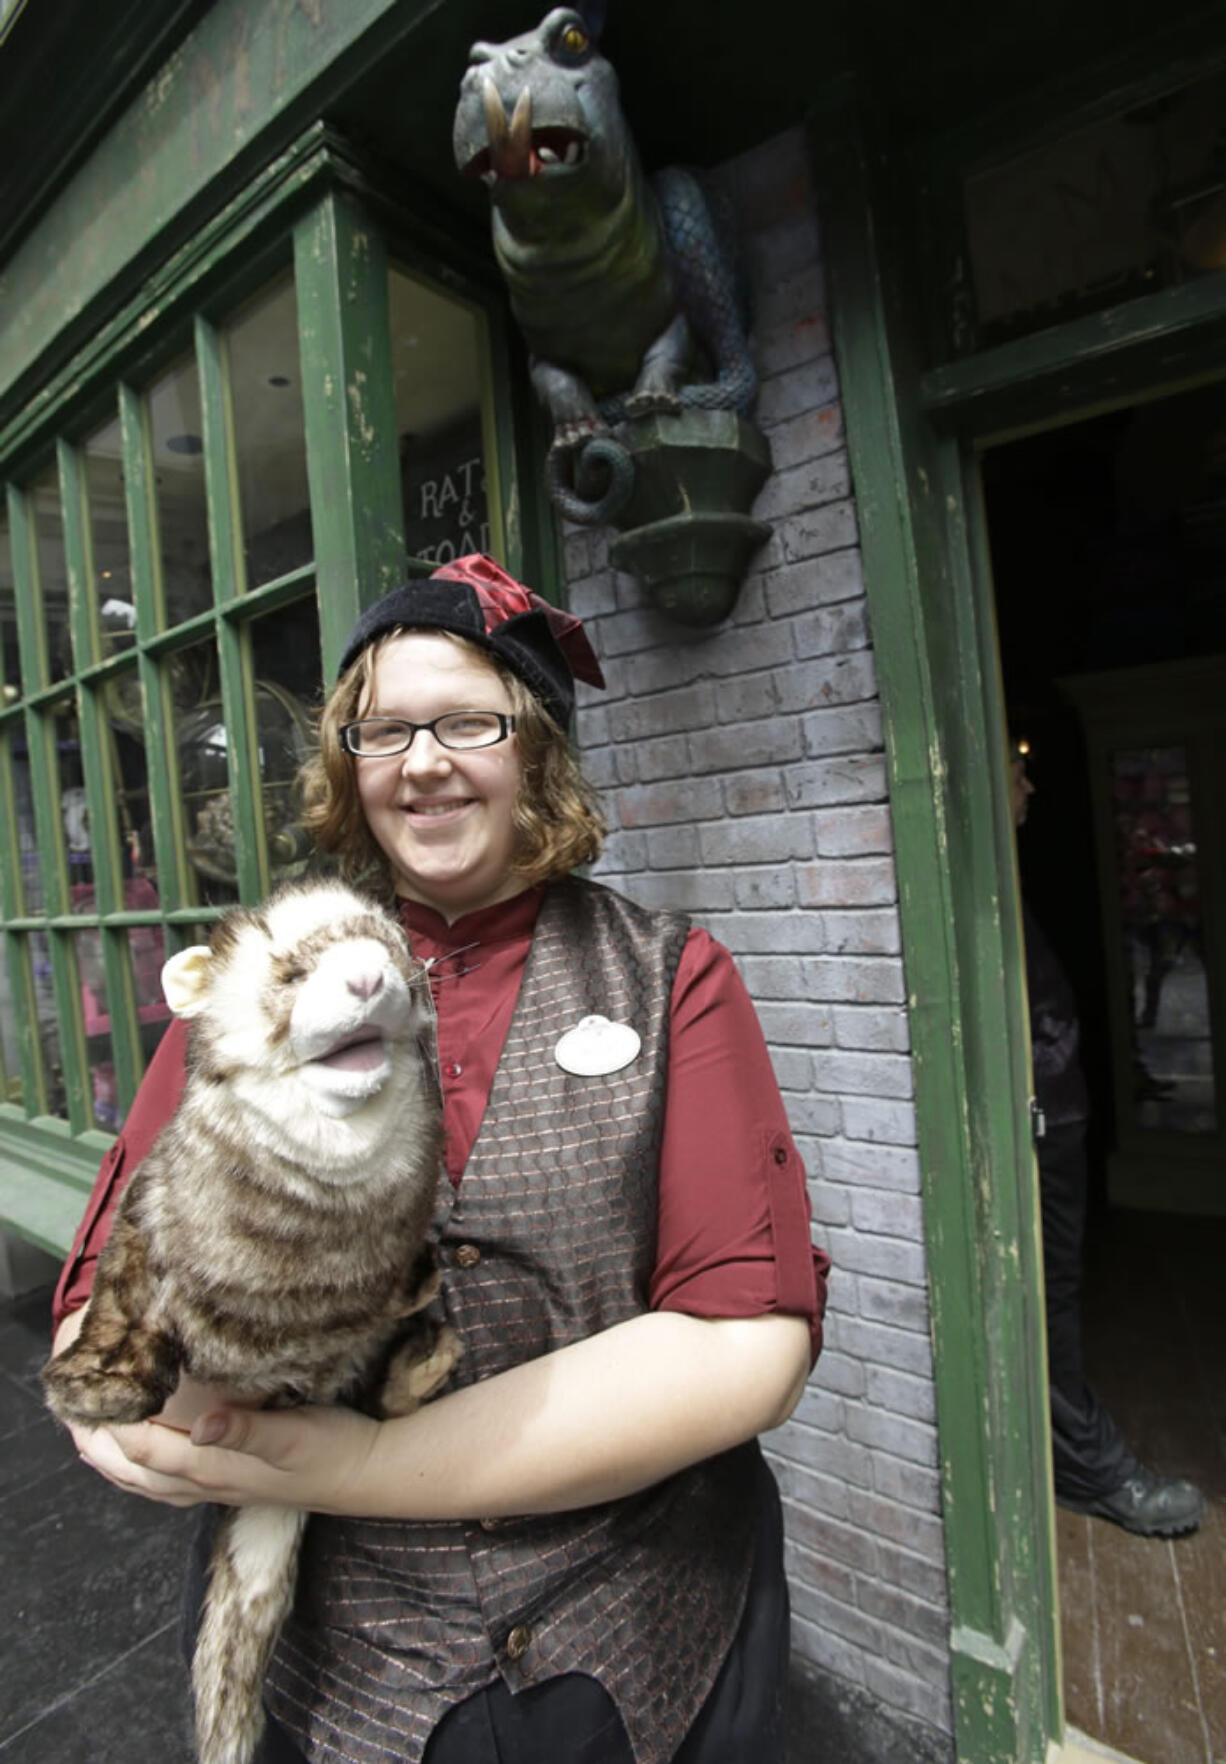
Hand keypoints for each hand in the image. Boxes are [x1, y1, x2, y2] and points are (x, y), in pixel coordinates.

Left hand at [80, 1401, 382, 1511]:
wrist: (368, 1474)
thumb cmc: (333, 1448)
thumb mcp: (295, 1434)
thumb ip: (246, 1431)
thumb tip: (200, 1427)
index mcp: (215, 1469)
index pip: (144, 1450)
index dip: (112, 1424)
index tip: (88, 1390)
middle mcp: (208, 1483)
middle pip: (134, 1473)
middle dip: (98, 1447)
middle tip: (72, 1412)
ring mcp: (219, 1487)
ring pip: (149, 1482)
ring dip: (115, 1462)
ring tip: (91, 1436)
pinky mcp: (233, 1480)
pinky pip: (170, 1482)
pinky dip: (144, 1469)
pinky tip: (145, 1455)